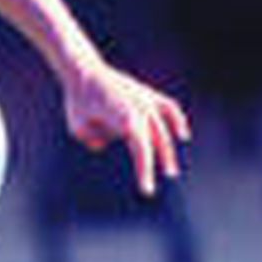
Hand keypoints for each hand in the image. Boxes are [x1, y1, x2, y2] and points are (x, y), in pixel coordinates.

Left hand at [61, 62, 189, 198]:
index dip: (145, 170)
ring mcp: (146, 100)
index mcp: (127, 118)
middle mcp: (141, 109)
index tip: (146, 190)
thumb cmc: (78, 100)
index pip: (142, 150)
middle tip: (151, 187)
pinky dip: (177, 120)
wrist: (83, 71)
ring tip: (170, 170)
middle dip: (156, 165)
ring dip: (167, 150)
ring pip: (164, 129)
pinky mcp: (146, 94)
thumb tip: (102, 144)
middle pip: (155, 142)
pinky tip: (183, 134)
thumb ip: (92, 139)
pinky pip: (167, 107)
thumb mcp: (78, 126)